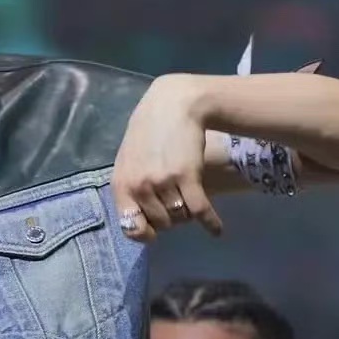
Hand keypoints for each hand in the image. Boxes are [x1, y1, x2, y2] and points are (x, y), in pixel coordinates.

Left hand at [111, 74, 223, 242]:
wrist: (173, 104)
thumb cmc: (148, 132)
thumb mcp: (128, 160)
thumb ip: (131, 187)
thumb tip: (137, 219)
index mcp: (121, 184)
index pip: (129, 226)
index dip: (143, 234)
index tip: (153, 234)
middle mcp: (139, 186)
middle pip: (161, 223)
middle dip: (170, 218)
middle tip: (177, 203)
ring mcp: (162, 182)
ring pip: (180, 217)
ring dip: (188, 215)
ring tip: (191, 202)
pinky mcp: (187, 176)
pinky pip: (200, 211)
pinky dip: (211, 223)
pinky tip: (217, 229)